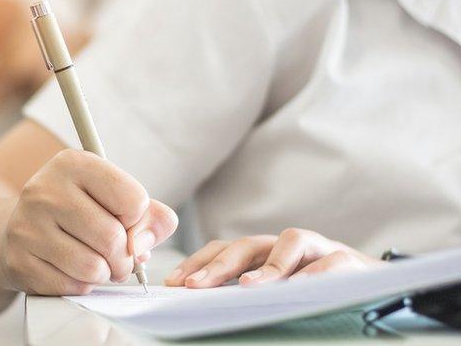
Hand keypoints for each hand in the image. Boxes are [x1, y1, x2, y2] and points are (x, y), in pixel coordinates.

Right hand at [0, 149, 177, 295]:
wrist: (22, 227)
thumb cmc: (78, 212)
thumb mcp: (114, 198)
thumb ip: (150, 216)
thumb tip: (143, 245)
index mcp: (73, 163)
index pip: (133, 200)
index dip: (137, 219)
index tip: (124, 221)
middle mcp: (44, 190)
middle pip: (112, 238)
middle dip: (125, 258)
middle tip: (119, 259)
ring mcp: (27, 226)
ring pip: (92, 267)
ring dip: (104, 274)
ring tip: (97, 265)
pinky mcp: (18, 261)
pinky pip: (70, 286)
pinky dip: (81, 286)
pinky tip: (72, 272)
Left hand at [165, 228, 384, 287]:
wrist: (373, 286)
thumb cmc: (316, 290)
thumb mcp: (277, 291)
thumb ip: (246, 293)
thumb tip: (203, 306)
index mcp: (264, 253)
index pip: (223, 249)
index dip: (197, 262)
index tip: (173, 282)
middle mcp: (286, 245)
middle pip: (247, 244)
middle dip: (218, 264)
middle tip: (195, 285)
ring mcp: (318, 248)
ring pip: (290, 241)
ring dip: (268, 265)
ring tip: (247, 288)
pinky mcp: (349, 260)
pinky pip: (332, 261)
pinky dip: (316, 273)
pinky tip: (299, 289)